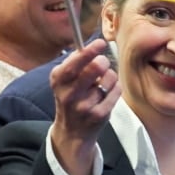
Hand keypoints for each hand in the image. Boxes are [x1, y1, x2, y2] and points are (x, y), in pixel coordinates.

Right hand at [50, 39, 118, 174]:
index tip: (100, 43)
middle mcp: (69, 94)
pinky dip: (115, 87)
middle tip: (103, 63)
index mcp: (58, 81)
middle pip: (95, 68)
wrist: (72, 132)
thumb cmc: (71, 99)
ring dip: (110, 76)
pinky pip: (116, 90)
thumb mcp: (63, 81)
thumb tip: (92, 46)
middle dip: (103, 61)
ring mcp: (84, 106)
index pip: (74, 63)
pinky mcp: (99, 115)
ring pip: (109, 78)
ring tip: (103, 83)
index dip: (89, 51)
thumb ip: (75, 63)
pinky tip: (108, 93)